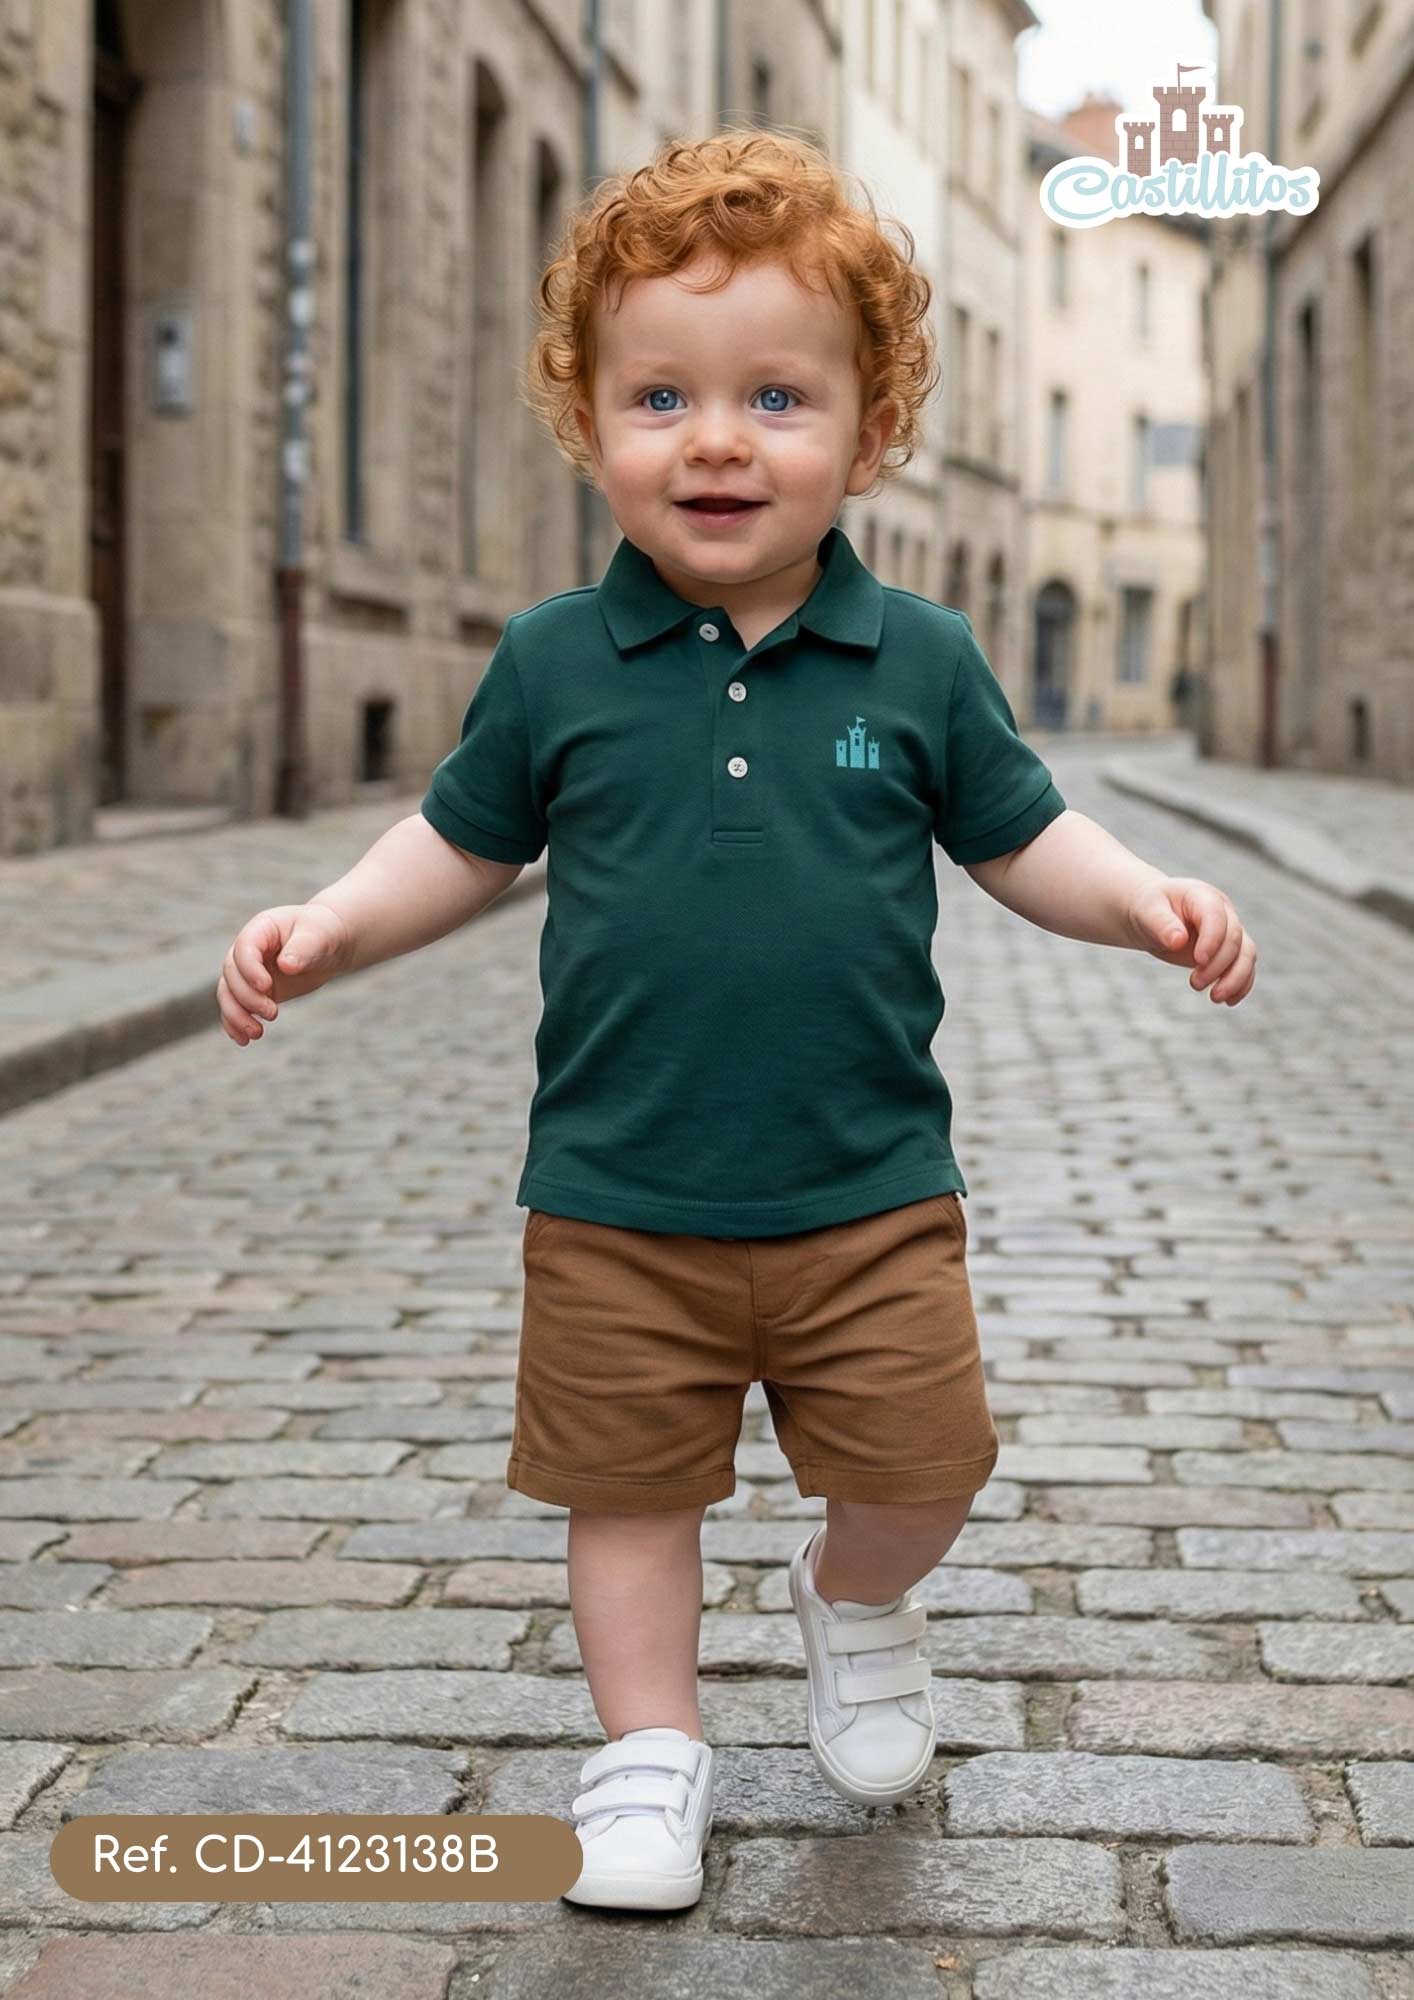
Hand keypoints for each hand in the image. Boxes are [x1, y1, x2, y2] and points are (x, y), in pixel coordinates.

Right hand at [216, 902, 353, 1046]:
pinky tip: (244, 1040)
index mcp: (261, 930)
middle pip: (231, 974)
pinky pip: (235, 1008)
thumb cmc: (325, 933)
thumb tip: (286, 965)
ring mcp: (248, 972)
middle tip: (272, 1013)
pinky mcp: (254, 992)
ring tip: (256, 1034)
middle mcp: (247, 951)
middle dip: (246, 997)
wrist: (331, 946)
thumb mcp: (319, 936)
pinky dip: (235, 1024)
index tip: (267, 987)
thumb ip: (303, 948)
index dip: (249, 969)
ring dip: (236, 1016)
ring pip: (228, 994)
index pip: (243, 949)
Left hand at [1125, 875, 1256, 1004]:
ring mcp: (1229, 931)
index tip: (1198, 961)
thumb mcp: (1147, 912)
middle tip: (1195, 984)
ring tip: (1215, 998)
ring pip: (1247, 954)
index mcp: (1203, 896)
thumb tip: (1178, 941)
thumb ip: (1161, 924)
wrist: (1152, 915)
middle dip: (1218, 965)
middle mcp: (1223, 912)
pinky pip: (1245, 967)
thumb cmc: (1149, 909)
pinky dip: (1241, 985)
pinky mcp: (1229, 950)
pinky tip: (1229, 1001)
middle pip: (1233, 939)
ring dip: (1235, 978)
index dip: (1212, 939)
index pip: (1216, 917)